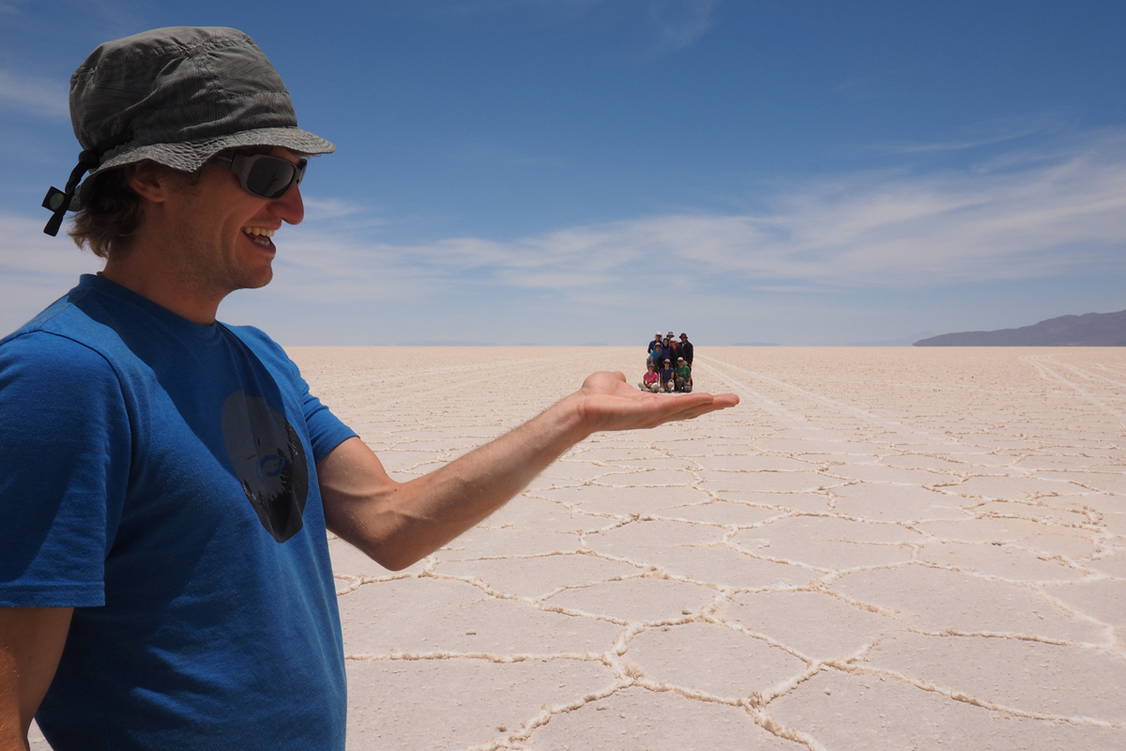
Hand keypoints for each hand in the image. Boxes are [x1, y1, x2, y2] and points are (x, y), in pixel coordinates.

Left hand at [571, 371, 738, 432]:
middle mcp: (655, 414)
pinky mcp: (651, 411)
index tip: (714, 398)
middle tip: (734, 400)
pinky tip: (711, 398)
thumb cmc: (593, 397)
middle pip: (690, 410)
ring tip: (731, 400)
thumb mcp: (611, 380)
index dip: (697, 402)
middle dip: (713, 406)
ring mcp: (654, 415)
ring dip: (711, 404)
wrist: (582, 407)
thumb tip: (620, 377)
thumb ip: (620, 379)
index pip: (678, 405)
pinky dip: (693, 402)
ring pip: (688, 409)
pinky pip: (677, 405)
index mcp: (649, 406)